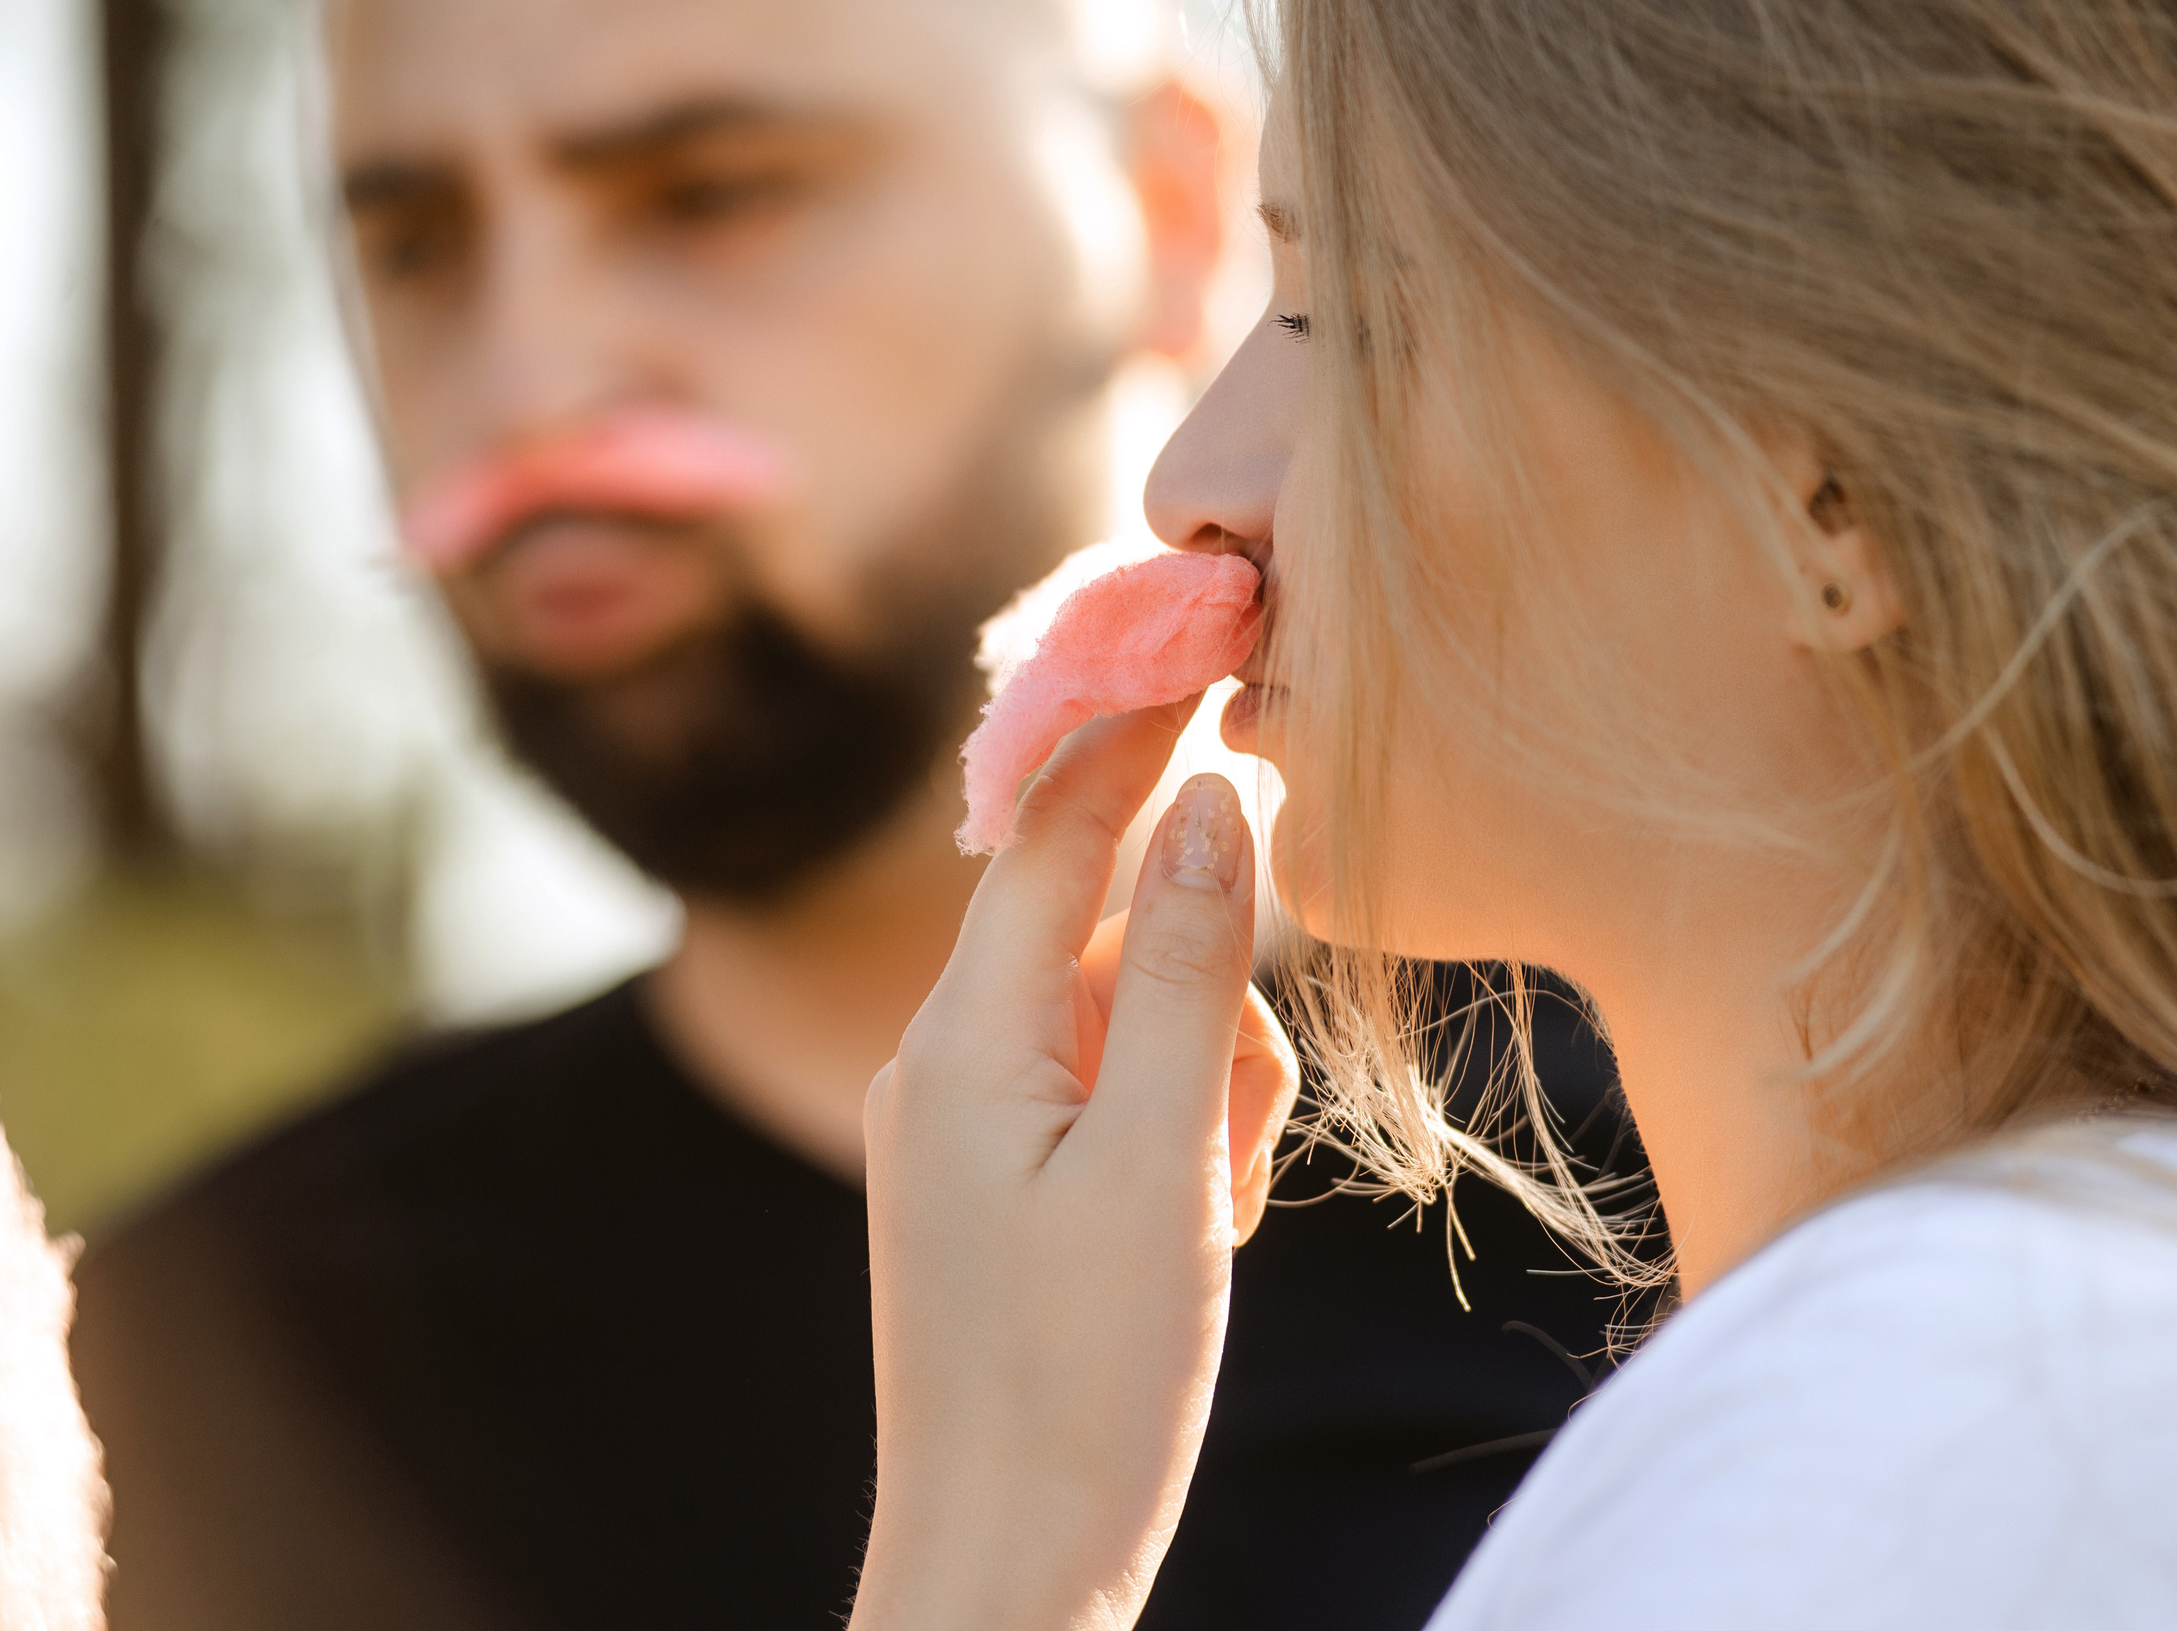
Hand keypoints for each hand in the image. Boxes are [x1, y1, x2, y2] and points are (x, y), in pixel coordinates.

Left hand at [851, 700, 1299, 1630]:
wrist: (1007, 1568)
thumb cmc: (1083, 1380)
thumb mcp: (1160, 1158)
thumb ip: (1183, 969)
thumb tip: (1211, 798)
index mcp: (964, 1035)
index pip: (1054, 827)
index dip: (1135, 730)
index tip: (1210, 638)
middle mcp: (943, 1060)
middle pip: (1109, 935)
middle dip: (1204, 999)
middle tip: (1233, 1132)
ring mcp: (965, 1128)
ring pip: (1124, 1022)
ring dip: (1202, 1085)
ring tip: (1215, 1213)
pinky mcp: (997, 1187)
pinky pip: (1106, 1099)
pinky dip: (1174, 1136)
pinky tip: (1196, 1237)